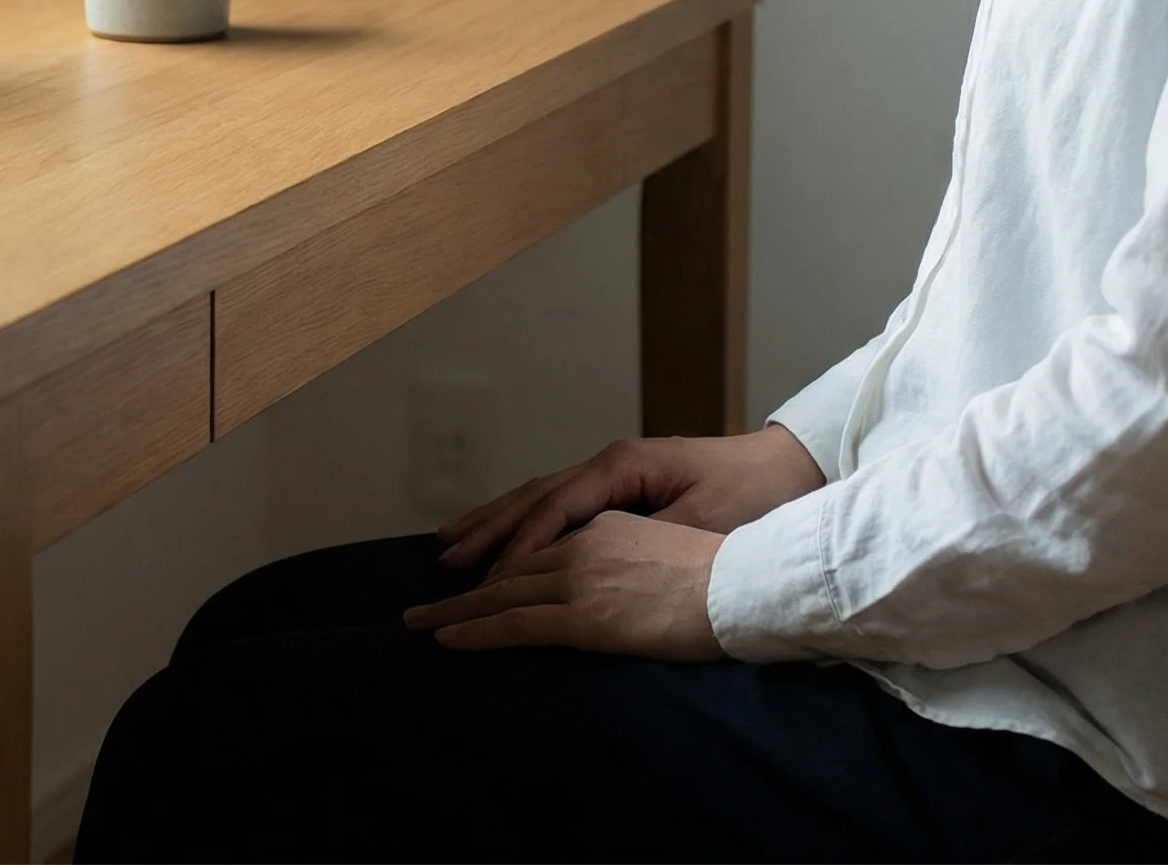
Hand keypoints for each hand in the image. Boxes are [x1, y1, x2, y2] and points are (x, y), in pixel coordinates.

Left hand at [405, 511, 725, 659]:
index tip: (475, 573)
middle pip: (512, 565)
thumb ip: (635, 562)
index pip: (543, 545)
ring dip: (457, 608)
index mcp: (608, 526)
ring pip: (503, 593)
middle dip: (466, 583)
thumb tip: (622, 589)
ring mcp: (580, 578)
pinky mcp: (583, 615)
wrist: (746, 584)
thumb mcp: (671, 552)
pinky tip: (447, 640)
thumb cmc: (727, 574)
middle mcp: (585, 543)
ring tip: (420, 621)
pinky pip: (515, 625)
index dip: (504, 559)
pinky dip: (476, 632)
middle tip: (425, 598)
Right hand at [436, 425, 824, 575]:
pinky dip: (529, 521)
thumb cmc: (750, 499)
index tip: (488, 583)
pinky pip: (563, 504)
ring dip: (499, 521)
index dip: (519, 546)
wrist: (789, 468)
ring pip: (543, 496)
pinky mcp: (626, 486)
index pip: (554, 507)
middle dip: (489, 527)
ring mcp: (616, 472)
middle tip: (444, 559)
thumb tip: (587, 560)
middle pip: (535, 495)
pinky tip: (511, 535)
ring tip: (453, 542)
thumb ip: (641, 538)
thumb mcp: (698, 522)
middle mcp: (610, 463)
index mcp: (622, 466)